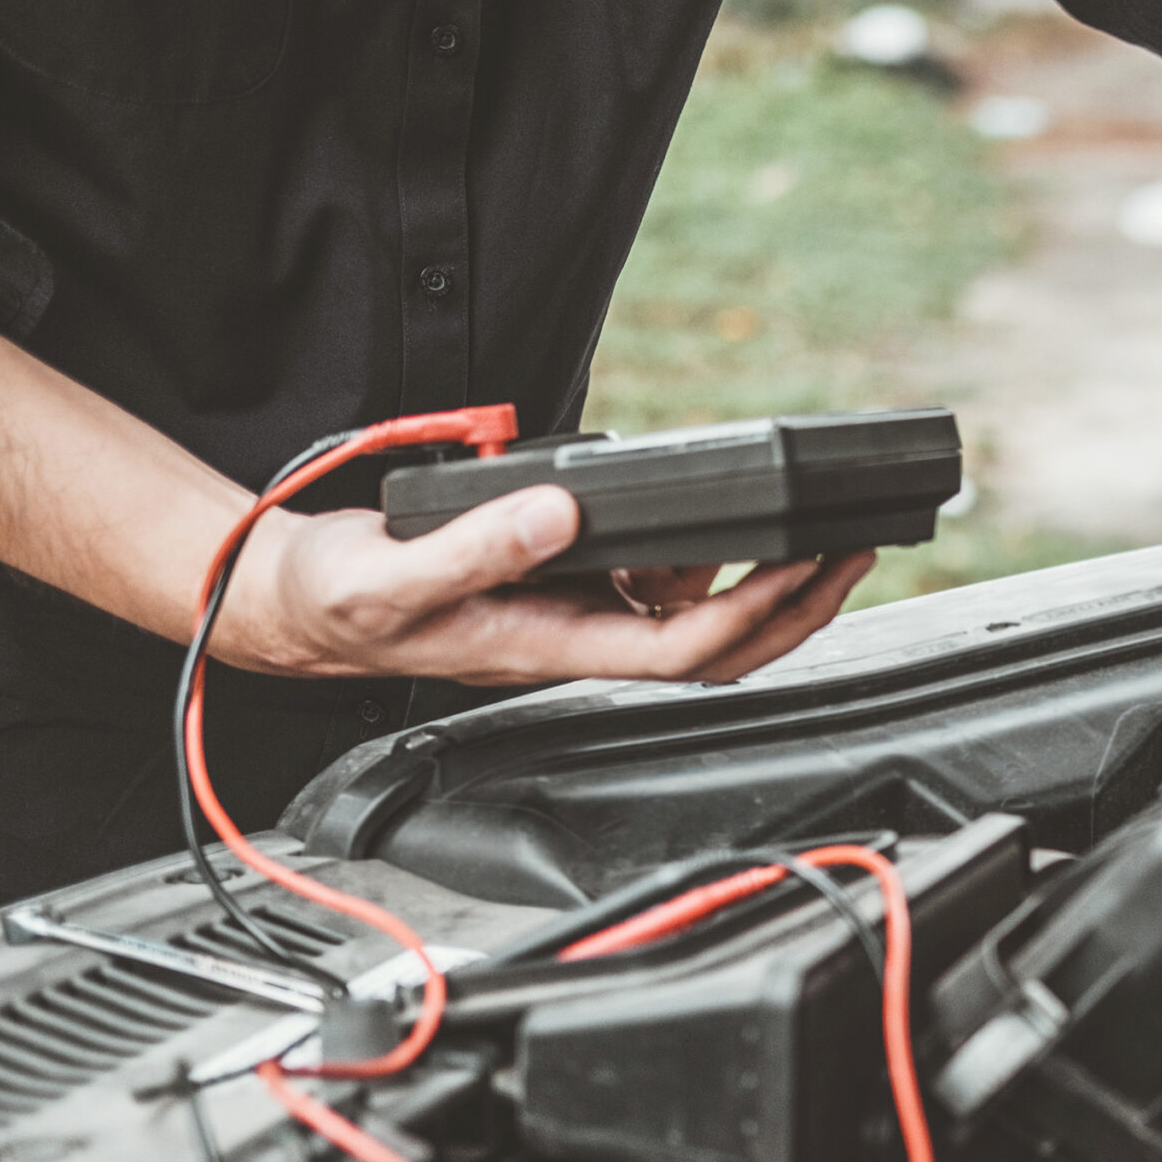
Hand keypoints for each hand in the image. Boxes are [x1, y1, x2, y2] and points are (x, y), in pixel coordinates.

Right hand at [218, 485, 872, 684]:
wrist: (305, 600)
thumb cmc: (343, 599)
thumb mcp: (394, 575)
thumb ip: (479, 545)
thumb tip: (560, 512)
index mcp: (551, 648)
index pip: (682, 649)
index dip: (753, 615)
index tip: (808, 569)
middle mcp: (582, 639)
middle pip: (718, 643)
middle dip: (797, 604)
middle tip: (856, 548)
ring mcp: (583, 616)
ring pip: (701, 614)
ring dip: (767, 581)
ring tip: (822, 529)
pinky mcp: (574, 588)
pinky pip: (666, 584)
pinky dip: (714, 559)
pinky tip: (733, 523)